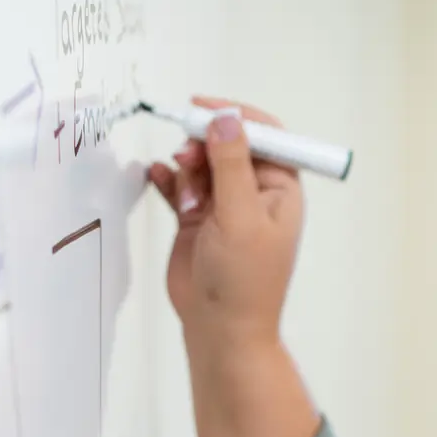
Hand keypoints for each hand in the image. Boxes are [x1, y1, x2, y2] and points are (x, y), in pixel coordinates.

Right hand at [146, 96, 319, 436]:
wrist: (220, 329)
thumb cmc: (243, 281)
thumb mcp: (240, 216)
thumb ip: (231, 164)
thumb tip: (227, 117)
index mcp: (280, 189)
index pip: (263, 135)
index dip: (234, 116)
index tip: (203, 106)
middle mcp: (254, 192)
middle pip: (226, 144)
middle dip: (203, 145)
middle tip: (185, 154)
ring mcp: (224, 205)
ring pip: (201, 163)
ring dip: (187, 168)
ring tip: (184, 195)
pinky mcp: (197, 219)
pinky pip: (180, 185)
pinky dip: (168, 178)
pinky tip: (157, 176)